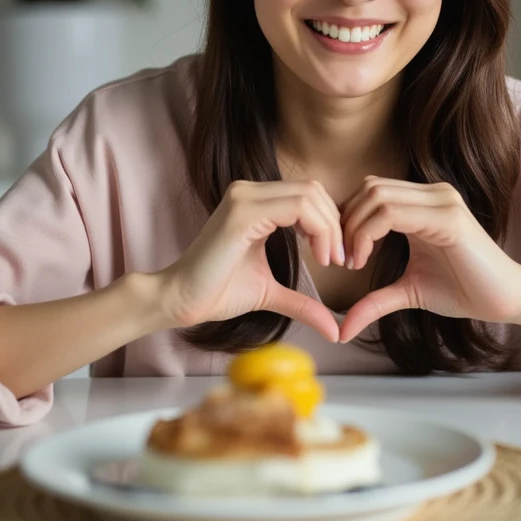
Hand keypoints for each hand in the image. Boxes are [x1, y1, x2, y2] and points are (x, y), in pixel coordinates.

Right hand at [155, 180, 343, 340]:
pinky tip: (320, 258)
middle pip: (314, 190)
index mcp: (254, 201)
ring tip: (330, 260)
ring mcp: (244, 198)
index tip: (338, 257)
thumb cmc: (217, 292)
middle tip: (340, 259)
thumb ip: (303, 302)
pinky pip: (297, 208)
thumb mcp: (271, 292)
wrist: (180, 301)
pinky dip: (319, 230)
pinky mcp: (242, 213)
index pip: (309, 194)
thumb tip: (336, 330)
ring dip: (330, 228)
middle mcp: (248, 191)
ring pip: (309, 196)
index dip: (331, 222)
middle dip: (335, 224)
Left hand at [339, 176, 520, 341]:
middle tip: (340, 259)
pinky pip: (392, 213)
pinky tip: (364, 260)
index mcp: (424, 203)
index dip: (348, 219)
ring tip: (353, 261)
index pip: (371, 192)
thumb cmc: (465, 290)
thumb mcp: (409, 292)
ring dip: (354, 228)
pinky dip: (367, 234)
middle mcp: (433, 194)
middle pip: (369, 189)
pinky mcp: (448, 218)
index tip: (340, 256)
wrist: (508, 300)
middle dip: (345, 222)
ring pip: (376, 196)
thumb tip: (343, 330)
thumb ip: (375, 301)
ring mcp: (442, 202)